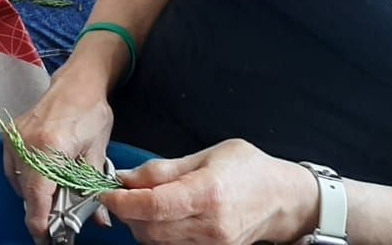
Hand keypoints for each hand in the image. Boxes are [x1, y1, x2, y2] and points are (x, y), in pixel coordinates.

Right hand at [6, 73, 116, 243]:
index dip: (40, 222)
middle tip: (56, 221)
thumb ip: (91, 188)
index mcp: (49, 147)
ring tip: (53, 196)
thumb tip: (98, 221)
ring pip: (17, 181)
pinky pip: (12, 167)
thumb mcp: (97, 155)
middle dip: (40, 210)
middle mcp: (26, 142)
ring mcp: (14, 137)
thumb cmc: (91, 115)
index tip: (45, 238)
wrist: (77, 84)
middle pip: (26, 192)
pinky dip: (25, 178)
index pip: (37, 196)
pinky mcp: (9, 134)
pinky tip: (42, 178)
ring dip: (33, 194)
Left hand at [102, 139, 319, 244]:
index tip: (107, 192)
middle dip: (127, 214)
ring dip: (140, 225)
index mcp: (208, 193)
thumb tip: (126, 177)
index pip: (153, 206)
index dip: (123, 201)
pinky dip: (158, 234)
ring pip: (158, 242)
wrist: (284, 200)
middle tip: (120, 194)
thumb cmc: (248, 170)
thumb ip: (163, 169)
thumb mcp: (206, 155)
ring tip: (140, 203)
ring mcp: (213, 244)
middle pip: (150, 230)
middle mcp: (211, 225)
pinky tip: (159, 217)